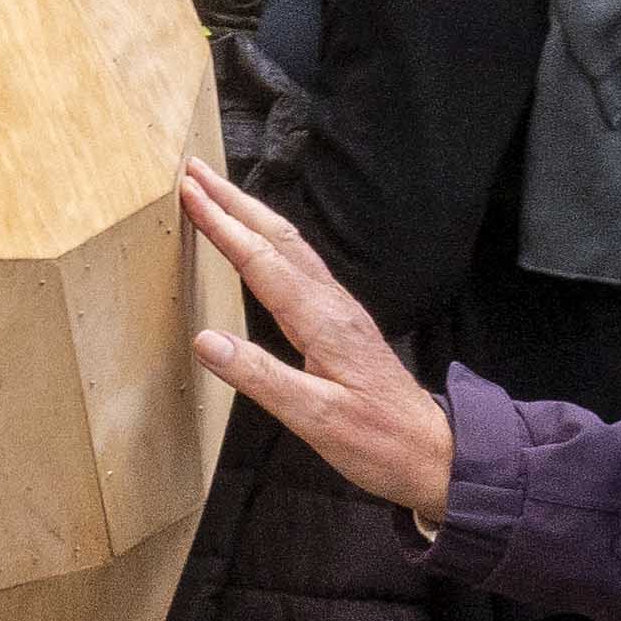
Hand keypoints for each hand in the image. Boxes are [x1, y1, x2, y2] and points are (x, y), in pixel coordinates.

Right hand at [179, 159, 454, 523]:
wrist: (431, 450)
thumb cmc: (376, 440)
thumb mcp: (315, 418)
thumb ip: (260, 377)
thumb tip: (205, 341)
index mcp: (322, 322)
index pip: (262, 261)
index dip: (223, 226)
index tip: (189, 194)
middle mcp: (332, 304)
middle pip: (278, 237)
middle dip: (234, 201)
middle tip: (194, 170)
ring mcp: (339, 309)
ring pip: (291, 246)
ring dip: (251, 214)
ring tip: (218, 194)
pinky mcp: (341, 321)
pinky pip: (300, 264)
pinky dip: (270, 240)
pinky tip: (260, 243)